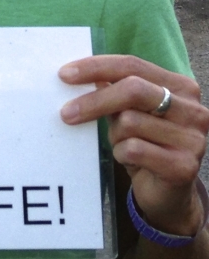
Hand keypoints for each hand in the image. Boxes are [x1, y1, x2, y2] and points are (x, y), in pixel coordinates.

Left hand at [60, 55, 208, 235]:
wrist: (167, 193)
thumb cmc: (144, 144)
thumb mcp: (129, 112)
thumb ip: (112, 90)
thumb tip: (76, 72)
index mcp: (180, 87)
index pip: (132, 65)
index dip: (96, 66)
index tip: (64, 74)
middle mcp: (192, 109)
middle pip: (132, 89)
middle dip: (94, 100)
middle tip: (66, 113)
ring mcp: (193, 138)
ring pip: (129, 122)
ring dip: (115, 135)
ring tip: (123, 145)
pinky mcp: (184, 165)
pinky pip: (133, 150)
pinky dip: (121, 154)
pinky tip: (129, 160)